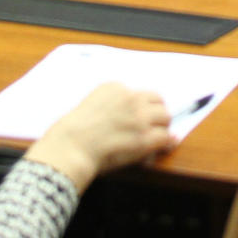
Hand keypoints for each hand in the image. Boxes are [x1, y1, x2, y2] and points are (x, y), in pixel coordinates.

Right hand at [25, 82, 175, 191]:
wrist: (71, 147)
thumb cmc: (73, 132)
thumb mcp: (91, 105)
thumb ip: (111, 105)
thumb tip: (129, 118)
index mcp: (115, 87)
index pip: (139, 92)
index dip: (141, 106)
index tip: (136, 117)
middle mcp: (130, 98)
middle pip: (158, 100)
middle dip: (156, 113)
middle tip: (151, 126)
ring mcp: (140, 117)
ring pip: (166, 117)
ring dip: (161, 127)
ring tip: (154, 138)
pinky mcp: (145, 137)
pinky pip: (166, 137)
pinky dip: (164, 144)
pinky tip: (158, 149)